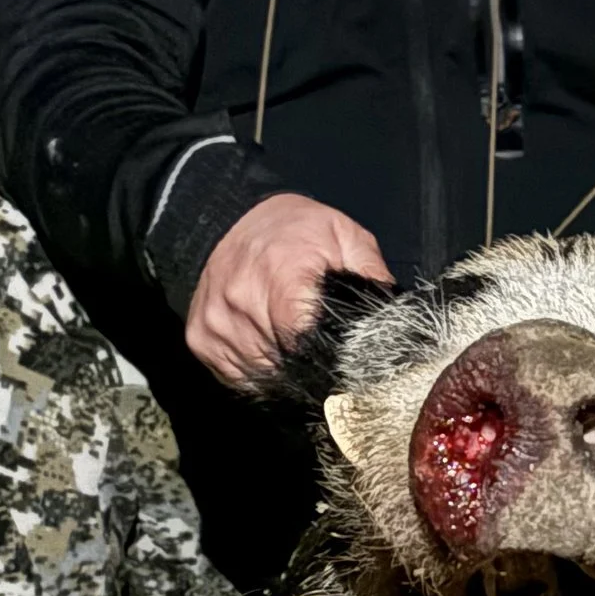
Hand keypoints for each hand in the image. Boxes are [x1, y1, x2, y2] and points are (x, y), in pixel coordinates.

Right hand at [186, 192, 394, 386]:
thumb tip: (394, 321)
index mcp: (283, 276)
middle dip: (311, 368)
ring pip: (262, 377)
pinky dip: (258, 374)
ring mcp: (217, 325)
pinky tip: (272, 352)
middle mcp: (242, 302)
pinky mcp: (200, 340)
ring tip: (298, 353)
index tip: (344, 361)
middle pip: (286, 365)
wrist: (228, 216)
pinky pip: (237, 378)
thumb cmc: (293, 228)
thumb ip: (372, 276)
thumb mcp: (345, 236)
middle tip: (326, 359)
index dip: (329, 360)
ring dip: (284, 375)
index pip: (307, 344)